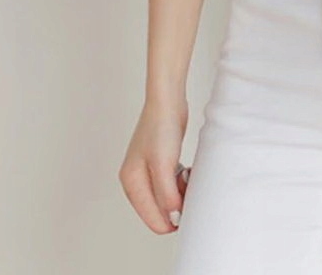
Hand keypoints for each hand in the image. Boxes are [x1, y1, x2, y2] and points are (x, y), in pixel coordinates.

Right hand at [118, 98, 189, 233]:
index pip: (151, 218)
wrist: (167, 101)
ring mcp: (146, 170)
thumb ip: (166, 194)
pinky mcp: (159, 162)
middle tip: (190, 192)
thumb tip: (172, 218)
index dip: (172, 222)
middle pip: (157, 209)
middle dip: (176, 206)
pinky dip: (180, 183)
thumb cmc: (161, 128)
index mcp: (131, 183)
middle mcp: (135, 179)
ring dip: (179, 193)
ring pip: (166, 196)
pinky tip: (187, 172)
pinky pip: (170, 183)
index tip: (190, 214)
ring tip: (188, 178)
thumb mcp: (164, 165)